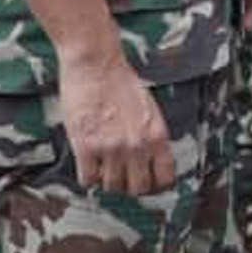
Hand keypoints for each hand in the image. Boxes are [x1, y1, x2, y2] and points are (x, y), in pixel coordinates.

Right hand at [59, 52, 173, 195]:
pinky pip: (88, 180)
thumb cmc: (121, 82)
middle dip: (131, 185)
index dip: (156, 184)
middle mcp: (137, 145)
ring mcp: (111, 148)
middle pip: (139, 188)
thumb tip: (149, 161)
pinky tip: (88, 164)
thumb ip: (151, 137)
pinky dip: (88, 176)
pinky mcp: (85, 146)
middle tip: (122, 176)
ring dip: (108, 180)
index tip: (147, 181)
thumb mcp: (149, 110)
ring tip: (104, 167)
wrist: (96, 64)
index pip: (165, 178)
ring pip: (113, 187)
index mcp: (157, 135)